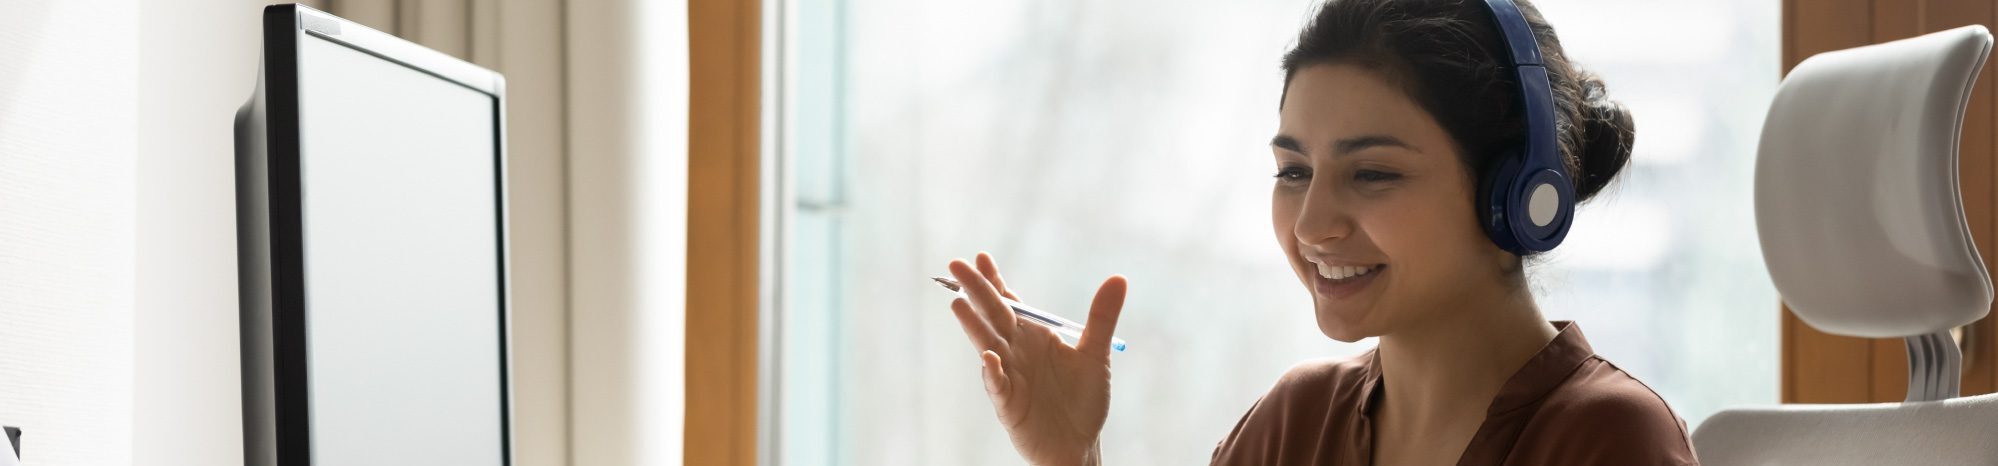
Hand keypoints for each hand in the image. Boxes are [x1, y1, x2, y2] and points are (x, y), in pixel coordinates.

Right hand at [945, 252, 1126, 465]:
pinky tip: (990, 359)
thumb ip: (1101, 317)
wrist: (1080, 445)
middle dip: (976, 291)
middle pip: (993, 317)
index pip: (1010, 302)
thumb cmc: (1084, 400)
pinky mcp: (1009, 405)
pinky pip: (998, 386)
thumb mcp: (1096, 354)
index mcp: (1033, 336)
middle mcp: (1016, 352)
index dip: (994, 280)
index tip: (981, 256)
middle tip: (957, 266)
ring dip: (973, 327)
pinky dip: (993, 373)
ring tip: (958, 305)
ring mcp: (1010, 377)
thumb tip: (1118, 278)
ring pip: (988, 346)